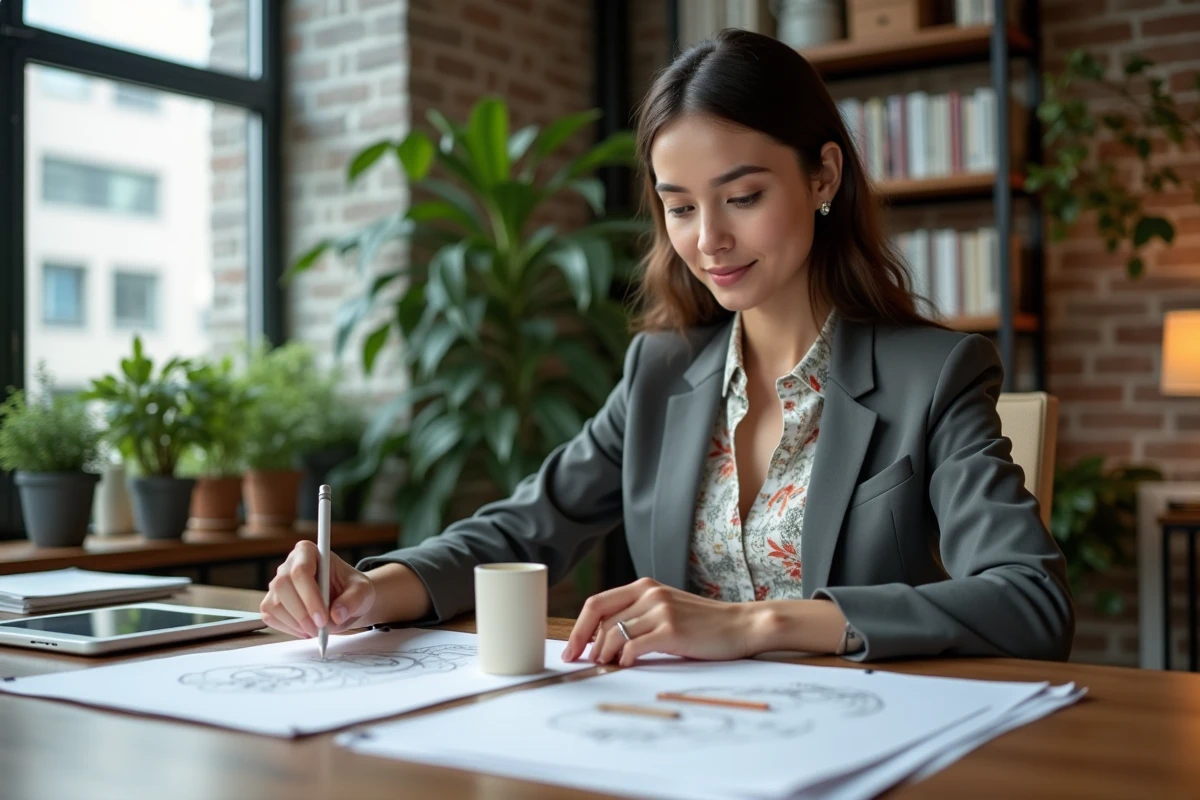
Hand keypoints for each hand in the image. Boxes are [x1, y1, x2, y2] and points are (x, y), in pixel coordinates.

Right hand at [259, 541, 376, 637]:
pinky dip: (287, 628)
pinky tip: (306, 629)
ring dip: (295, 623)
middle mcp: (289, 564)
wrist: (345, 600)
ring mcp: (277, 583)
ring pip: (274, 604)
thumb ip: (353, 600)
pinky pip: (270, 616)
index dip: (310, 596)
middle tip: (320, 629)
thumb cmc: (352, 589)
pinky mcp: (272, 601)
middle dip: (301, 613)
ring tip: (317, 630)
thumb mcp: (363, 591)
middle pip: (282, 586)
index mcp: (309, 551)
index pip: (301, 570)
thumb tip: (337, 614)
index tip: (323, 618)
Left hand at [561, 578, 756, 666]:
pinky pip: (634, 647)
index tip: (571, 648)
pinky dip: (624, 659)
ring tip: (605, 666)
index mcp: (644, 586)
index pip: (597, 603)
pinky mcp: (671, 630)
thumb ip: (639, 616)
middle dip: (583, 642)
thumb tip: (604, 641)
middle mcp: (649, 593)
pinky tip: (627, 666)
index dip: (578, 627)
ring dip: (604, 654)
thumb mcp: (666, 610)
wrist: (741, 626)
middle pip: (599, 616)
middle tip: (578, 661)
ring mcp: (660, 610)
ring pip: (614, 633)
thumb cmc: (703, 624)